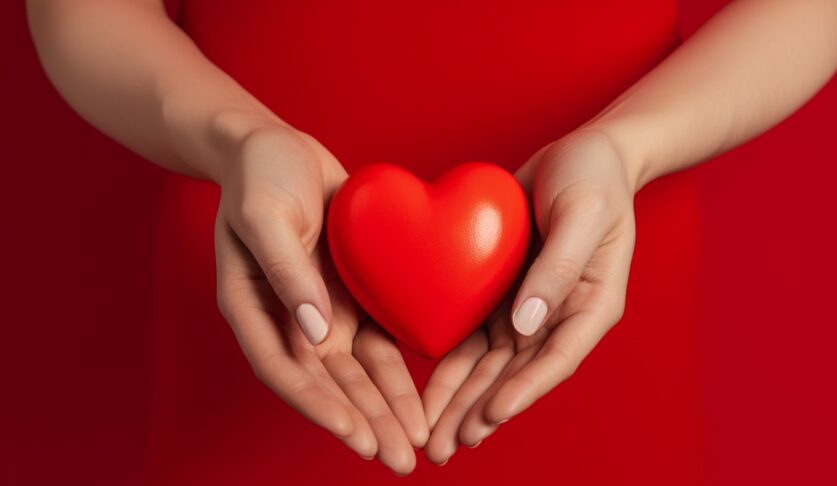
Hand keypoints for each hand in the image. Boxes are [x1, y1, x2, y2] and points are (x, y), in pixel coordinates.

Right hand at [214, 126, 427, 473]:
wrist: (280, 148)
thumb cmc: (260, 175)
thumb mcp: (263, 214)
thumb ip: (285, 273)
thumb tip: (314, 332)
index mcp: (253, 308)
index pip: (286, 371)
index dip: (319, 406)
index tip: (355, 434)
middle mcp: (290, 320)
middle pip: (329, 383)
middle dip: (366, 423)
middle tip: (400, 460)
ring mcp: (323, 310)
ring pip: (359, 370)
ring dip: (387, 407)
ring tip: (418, 442)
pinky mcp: (352, 295)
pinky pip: (379, 337)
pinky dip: (399, 369)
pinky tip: (425, 394)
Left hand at [423, 130, 636, 463]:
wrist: (580, 155)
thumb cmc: (592, 178)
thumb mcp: (583, 213)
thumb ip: (558, 268)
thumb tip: (526, 324)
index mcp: (590, 305)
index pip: (556, 358)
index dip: (524, 391)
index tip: (491, 416)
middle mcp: (558, 316)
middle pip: (516, 374)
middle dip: (479, 412)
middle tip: (445, 447)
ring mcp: (528, 309)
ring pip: (490, 365)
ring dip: (460, 400)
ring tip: (430, 435)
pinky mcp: (503, 294)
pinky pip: (473, 335)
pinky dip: (452, 364)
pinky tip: (427, 390)